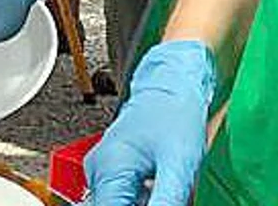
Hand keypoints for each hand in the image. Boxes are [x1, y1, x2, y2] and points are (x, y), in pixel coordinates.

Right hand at [84, 41, 217, 205]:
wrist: (172, 83)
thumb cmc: (174, 113)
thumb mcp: (179, 165)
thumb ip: (167, 201)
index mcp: (109, 169)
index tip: (158, 204)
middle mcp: (99, 170)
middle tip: (166, 195)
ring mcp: (103, 168)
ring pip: (116, 202)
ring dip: (141, 202)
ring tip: (165, 188)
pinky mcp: (113, 168)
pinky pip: (121, 194)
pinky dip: (140, 198)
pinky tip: (160, 189)